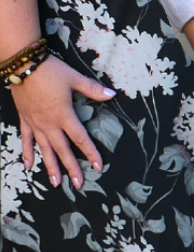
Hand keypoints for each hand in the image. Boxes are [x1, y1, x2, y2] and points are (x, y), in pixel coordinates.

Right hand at [11, 57, 114, 186]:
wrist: (24, 67)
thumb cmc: (51, 71)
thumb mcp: (75, 79)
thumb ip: (93, 89)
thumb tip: (112, 95)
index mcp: (64, 115)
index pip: (80, 139)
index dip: (91, 153)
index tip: (99, 166)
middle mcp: (49, 124)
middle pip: (62, 150)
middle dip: (71, 168)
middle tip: (78, 184)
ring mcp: (35, 124)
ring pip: (44, 150)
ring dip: (50, 166)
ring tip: (56, 182)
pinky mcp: (24, 120)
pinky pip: (26, 140)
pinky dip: (27, 153)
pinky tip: (28, 165)